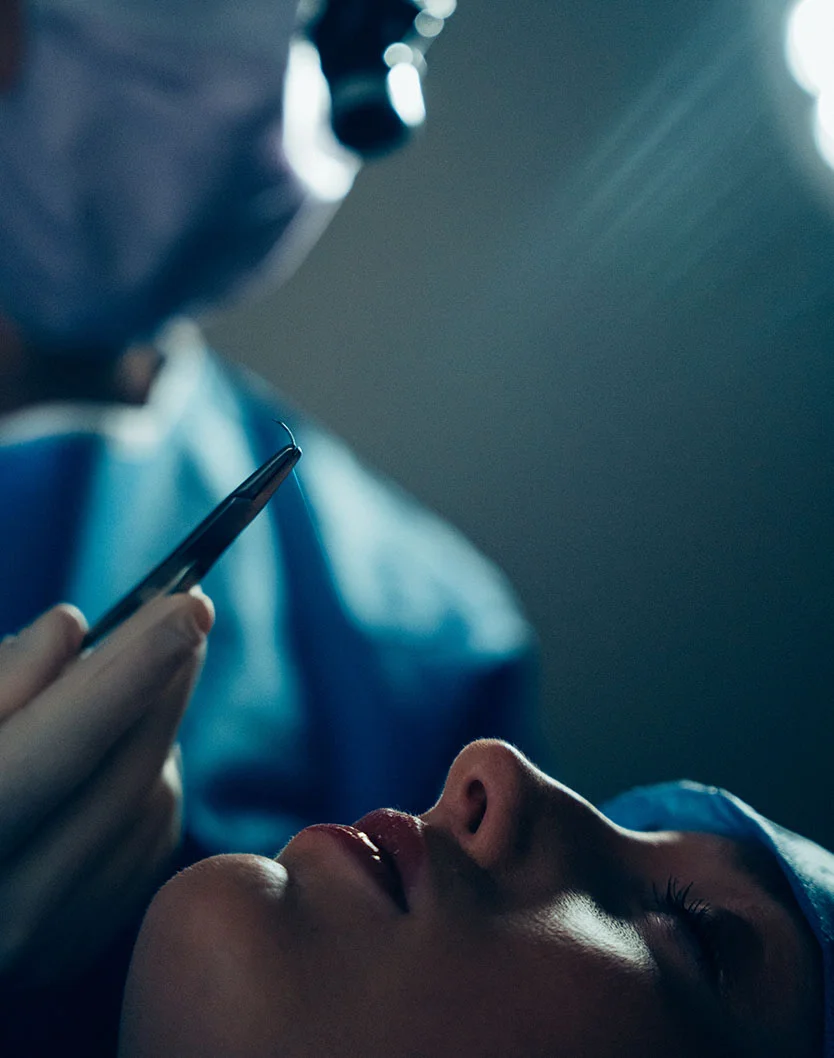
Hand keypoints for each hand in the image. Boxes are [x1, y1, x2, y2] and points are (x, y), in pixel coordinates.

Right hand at [0, 590, 213, 985]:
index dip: (131, 672)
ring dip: (150, 730)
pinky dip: (146, 780)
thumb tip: (70, 630)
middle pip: (122, 773)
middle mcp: (1, 906)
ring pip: (149, 801)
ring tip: (118, 690)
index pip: (58, 746)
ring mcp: (42, 939)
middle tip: (189, 610)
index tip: (193, 606)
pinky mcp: (76, 945)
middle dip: (164, 682)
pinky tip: (110, 758)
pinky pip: (152, 836)